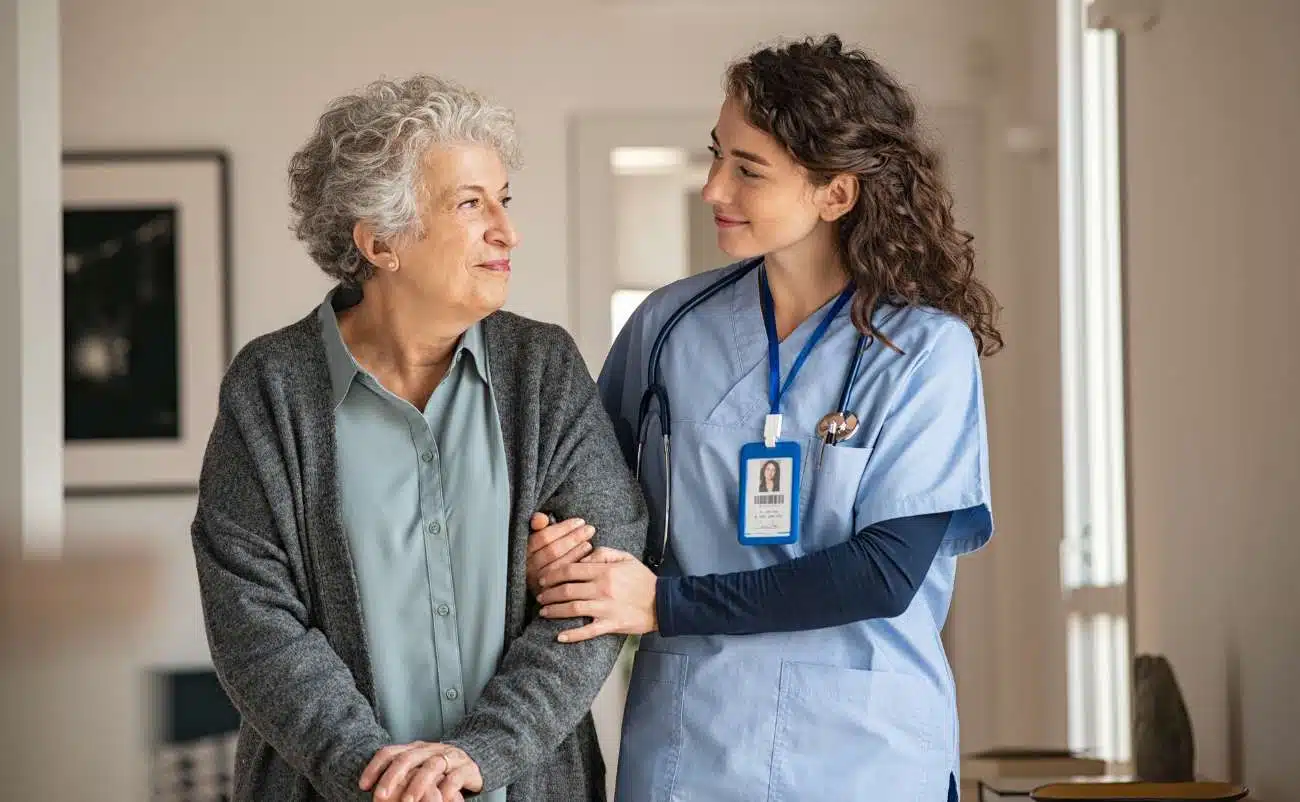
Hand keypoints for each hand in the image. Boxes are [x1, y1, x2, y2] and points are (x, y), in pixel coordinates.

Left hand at [360, 742, 481, 801]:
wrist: (475, 758)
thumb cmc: (439, 768)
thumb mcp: (418, 766)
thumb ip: (400, 773)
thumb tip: (371, 789)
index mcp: (415, 748)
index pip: (390, 752)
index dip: (375, 767)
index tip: (363, 786)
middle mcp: (431, 750)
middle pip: (408, 758)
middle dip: (392, 777)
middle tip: (380, 796)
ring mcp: (450, 758)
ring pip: (432, 767)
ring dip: (417, 785)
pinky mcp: (467, 769)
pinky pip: (455, 778)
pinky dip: (446, 789)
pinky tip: (439, 800)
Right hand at [526, 513, 595, 595]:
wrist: (544, 586)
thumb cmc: (543, 553)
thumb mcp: (539, 537)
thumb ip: (538, 525)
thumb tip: (540, 518)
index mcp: (524, 551)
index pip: (543, 537)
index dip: (563, 528)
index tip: (579, 521)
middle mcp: (527, 567)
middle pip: (552, 550)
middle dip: (574, 538)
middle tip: (590, 529)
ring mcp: (536, 582)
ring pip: (559, 565)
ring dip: (576, 551)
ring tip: (589, 542)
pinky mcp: (547, 593)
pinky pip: (564, 579)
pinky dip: (577, 566)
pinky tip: (587, 557)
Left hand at [535, 547, 657, 641]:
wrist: (663, 603)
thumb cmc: (643, 579)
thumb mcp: (626, 558)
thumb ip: (604, 553)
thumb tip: (584, 555)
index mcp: (604, 571)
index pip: (571, 570)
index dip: (553, 574)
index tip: (543, 578)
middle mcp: (602, 589)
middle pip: (567, 590)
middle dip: (548, 593)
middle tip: (539, 596)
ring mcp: (605, 608)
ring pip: (572, 609)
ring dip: (554, 610)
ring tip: (543, 612)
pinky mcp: (611, 625)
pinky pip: (588, 631)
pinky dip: (572, 635)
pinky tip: (559, 636)